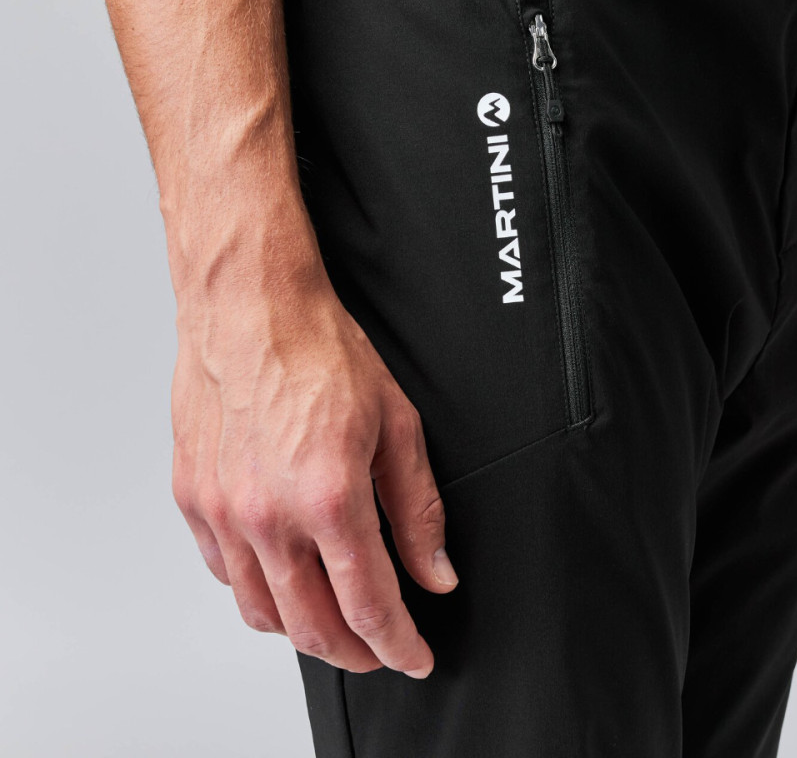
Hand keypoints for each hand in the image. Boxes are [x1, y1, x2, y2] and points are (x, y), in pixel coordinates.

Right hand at [169, 270, 458, 676]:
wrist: (251, 307)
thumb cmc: (320, 351)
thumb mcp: (395, 425)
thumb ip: (418, 509)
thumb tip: (434, 571)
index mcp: (328, 496)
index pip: (369, 606)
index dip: (399, 645)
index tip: (415, 657)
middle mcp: (268, 515)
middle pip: (312, 628)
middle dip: (356, 654)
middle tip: (381, 651)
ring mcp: (223, 512)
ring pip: (263, 613)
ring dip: (305, 632)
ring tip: (336, 623)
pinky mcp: (193, 499)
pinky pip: (226, 574)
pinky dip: (260, 592)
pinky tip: (284, 577)